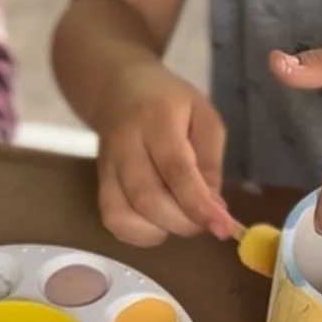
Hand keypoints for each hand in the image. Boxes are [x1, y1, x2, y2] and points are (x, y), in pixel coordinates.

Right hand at [95, 61, 232, 247]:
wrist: (117, 88)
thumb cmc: (169, 102)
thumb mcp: (203, 117)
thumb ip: (210, 161)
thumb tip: (214, 208)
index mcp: (156, 120)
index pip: (175, 169)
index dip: (198, 204)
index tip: (223, 227)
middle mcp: (125, 144)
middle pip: (147, 198)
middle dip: (183, 222)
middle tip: (207, 222)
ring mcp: (107, 165)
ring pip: (124, 214)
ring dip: (161, 230)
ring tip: (183, 219)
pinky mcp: (98, 182)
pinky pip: (112, 219)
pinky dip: (139, 234)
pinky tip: (159, 224)